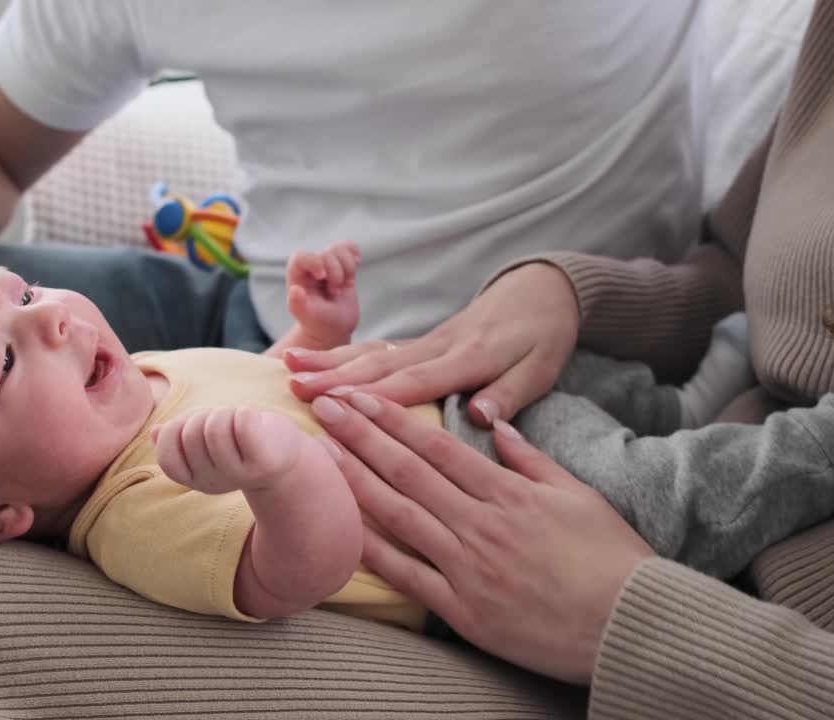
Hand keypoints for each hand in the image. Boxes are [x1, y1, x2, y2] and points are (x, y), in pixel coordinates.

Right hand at [152, 407, 315, 493]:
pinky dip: (246, 413)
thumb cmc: (241, 441)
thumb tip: (154, 432)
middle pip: (191, 432)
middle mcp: (213, 482)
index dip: (175, 432)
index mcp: (194, 479)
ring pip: (214, 426)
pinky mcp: (263, 461)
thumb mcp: (205, 439)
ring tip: (241, 424)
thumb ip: (179, 437)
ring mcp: (238, 475)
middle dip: (205, 415)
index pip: (166, 455)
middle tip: (225, 424)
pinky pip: (241, 422)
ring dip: (227, 413)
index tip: (195, 428)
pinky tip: (255, 424)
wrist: (285, 455)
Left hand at [286, 240, 361, 345]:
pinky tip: (353, 272)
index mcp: (298, 277)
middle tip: (335, 293)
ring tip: (343, 287)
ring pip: (340, 249)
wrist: (334, 329)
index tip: (322, 276)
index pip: (301, 256)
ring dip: (347, 268)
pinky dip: (354, 256)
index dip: (313, 261)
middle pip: (326, 253)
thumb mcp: (308, 317)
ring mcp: (328, 265)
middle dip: (336, 273)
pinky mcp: (343, 266)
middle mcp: (311, 268)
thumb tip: (294, 289)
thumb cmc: (318, 323)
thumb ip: (298, 305)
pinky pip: (350, 248)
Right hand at [287, 262, 579, 425]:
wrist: (542, 289)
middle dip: (334, 377)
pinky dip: (343, 355)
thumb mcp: (542, 368)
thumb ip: (510, 393)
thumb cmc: (544, 335)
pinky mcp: (420, 342)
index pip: (415, 382)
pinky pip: (376, 350)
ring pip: (370, 353)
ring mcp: (425, 342)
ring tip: (289, 369)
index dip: (374, 397)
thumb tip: (480, 417)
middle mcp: (438, 347)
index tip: (336, 406)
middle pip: (380, 365)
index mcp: (468, 358)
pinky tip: (315, 361)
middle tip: (294, 388)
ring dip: (329, 362)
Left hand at [310, 390, 652, 683]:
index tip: (361, 396)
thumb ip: (532, 459)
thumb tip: (498, 424)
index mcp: (509, 492)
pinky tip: (341, 529)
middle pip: (409, 471)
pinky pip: (408, 577)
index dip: (394, 418)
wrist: (631, 625)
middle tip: (324, 407)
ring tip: (321, 454)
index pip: (438, 446)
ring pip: (400, 515)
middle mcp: (482, 523)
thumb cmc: (612, 558)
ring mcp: (469, 567)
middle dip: (362, 435)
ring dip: (356, 481)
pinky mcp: (464, 610)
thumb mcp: (578, 495)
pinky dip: (373, 553)